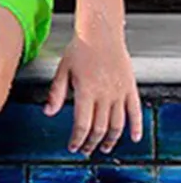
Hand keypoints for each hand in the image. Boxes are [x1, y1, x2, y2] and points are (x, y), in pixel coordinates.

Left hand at [44, 27, 142, 155]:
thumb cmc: (79, 48)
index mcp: (86, 91)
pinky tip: (133, 138)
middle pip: (99, 128)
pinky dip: (136, 127)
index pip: (82, 124)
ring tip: (105, 148)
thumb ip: (56, 92)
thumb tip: (47, 112)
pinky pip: (135, 112)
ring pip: (117, 125)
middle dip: (91, 143)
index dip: (77, 139)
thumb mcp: (62, 69)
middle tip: (86, 150)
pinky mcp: (130, 89)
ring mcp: (119, 93)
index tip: (73, 146)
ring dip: (111, 140)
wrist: (100, 32)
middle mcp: (104, 95)